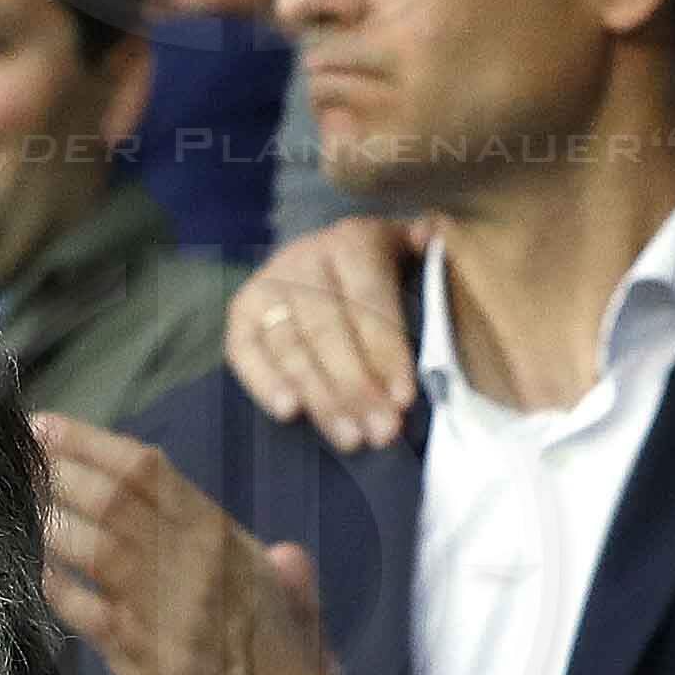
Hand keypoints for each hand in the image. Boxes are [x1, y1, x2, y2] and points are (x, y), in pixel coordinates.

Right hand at [222, 219, 425, 452]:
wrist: (323, 263)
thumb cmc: (378, 272)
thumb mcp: (407, 254)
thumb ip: (424, 255)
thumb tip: (433, 237)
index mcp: (352, 241)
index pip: (368, 301)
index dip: (386, 350)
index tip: (403, 397)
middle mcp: (305, 259)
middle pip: (329, 330)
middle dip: (357, 386)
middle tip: (382, 431)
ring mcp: (269, 285)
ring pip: (293, 348)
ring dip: (322, 398)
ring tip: (350, 437)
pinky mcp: (241, 312)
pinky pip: (245, 352)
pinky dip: (265, 383)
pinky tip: (289, 413)